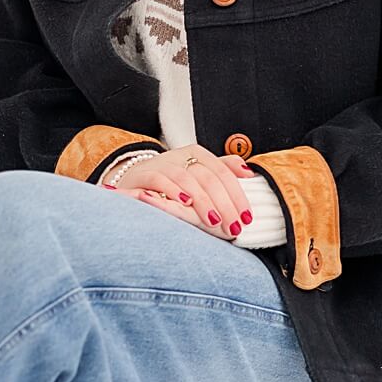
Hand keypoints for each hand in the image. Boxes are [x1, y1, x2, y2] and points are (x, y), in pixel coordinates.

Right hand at [107, 145, 257, 240]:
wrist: (133, 181)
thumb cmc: (171, 183)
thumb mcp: (197, 174)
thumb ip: (222, 171)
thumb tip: (249, 173)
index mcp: (197, 154)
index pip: (223, 172)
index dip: (237, 195)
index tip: (247, 217)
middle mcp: (179, 156)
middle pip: (208, 177)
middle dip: (224, 204)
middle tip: (233, 226)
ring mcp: (161, 164)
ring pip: (186, 178)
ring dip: (203, 201)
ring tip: (214, 221)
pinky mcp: (143, 174)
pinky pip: (159, 179)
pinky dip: (173, 190)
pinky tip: (185, 204)